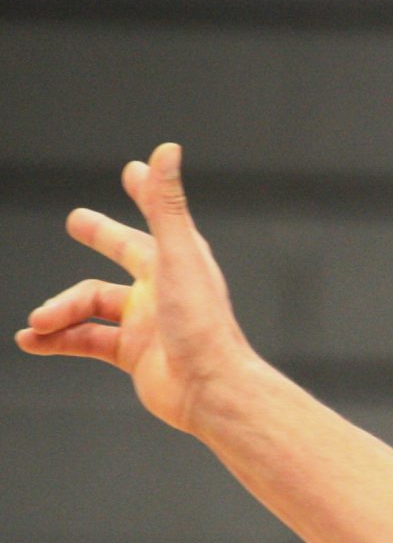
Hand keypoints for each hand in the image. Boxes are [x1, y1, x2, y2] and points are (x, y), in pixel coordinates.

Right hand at [16, 143, 260, 433]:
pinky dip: (58, 340)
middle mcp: (163, 290)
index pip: (157, 218)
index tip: (133, 172)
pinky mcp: (135, 356)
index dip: (145, 192)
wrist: (212, 392)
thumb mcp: (178, 256)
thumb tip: (166, 150)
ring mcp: (149, 323)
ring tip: (37, 321)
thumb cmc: (202, 326)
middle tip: (76, 222)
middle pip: (124, 255)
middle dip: (101, 236)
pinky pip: (86, 341)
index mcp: (178, 262)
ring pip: (91, 305)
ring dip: (60, 310)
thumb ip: (166, 205)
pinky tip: (31, 341)